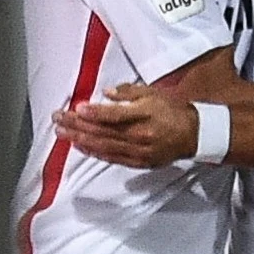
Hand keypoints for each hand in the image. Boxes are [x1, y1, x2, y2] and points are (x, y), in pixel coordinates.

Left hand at [52, 84, 195, 167]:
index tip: (77, 108)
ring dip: (80, 139)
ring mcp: (139, 150)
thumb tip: (106, 93)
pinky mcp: (138, 162)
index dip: (94, 113)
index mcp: (145, 114)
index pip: (114, 115)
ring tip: (62, 133)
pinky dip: (94, 152)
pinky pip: (112, 157)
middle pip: (103, 131)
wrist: (194, 134)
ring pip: (104, 145)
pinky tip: (80, 146)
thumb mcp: (154, 93)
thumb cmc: (173, 110)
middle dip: (78, 124)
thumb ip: (129, 92)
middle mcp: (140, 134)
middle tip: (58, 119)